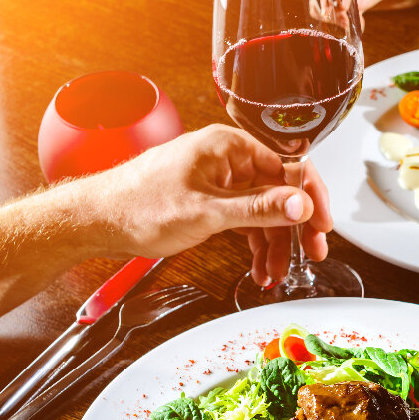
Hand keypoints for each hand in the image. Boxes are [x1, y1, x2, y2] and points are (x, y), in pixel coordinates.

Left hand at [77, 125, 332, 284]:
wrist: (96, 220)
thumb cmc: (137, 206)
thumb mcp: (207, 211)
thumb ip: (258, 208)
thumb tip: (300, 204)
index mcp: (229, 147)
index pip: (288, 166)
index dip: (311, 197)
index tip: (322, 225)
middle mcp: (228, 159)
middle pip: (280, 191)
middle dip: (295, 227)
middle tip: (312, 255)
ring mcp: (219, 180)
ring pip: (264, 210)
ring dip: (274, 243)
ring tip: (276, 273)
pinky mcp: (210, 200)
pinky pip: (245, 220)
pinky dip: (255, 243)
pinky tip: (260, 267)